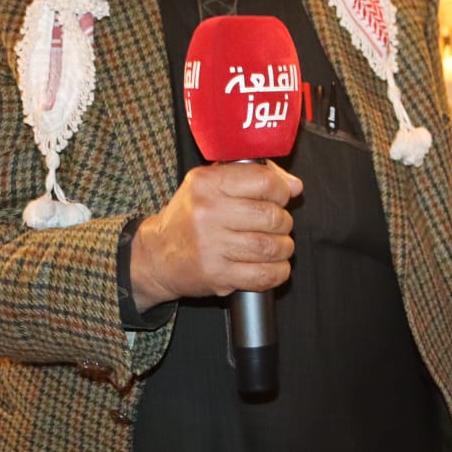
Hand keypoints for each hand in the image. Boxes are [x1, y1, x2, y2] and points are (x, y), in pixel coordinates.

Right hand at [129, 161, 302, 310]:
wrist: (157, 256)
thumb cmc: (191, 216)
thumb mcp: (212, 183)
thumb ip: (255, 176)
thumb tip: (295, 186)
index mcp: (207, 183)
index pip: (264, 182)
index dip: (281, 191)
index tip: (279, 198)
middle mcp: (208, 213)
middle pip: (272, 216)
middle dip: (284, 222)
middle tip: (276, 225)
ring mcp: (211, 246)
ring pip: (272, 247)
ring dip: (283, 248)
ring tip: (275, 245)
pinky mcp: (217, 275)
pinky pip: (264, 275)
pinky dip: (278, 272)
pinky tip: (273, 265)